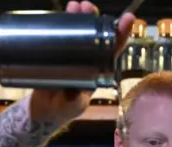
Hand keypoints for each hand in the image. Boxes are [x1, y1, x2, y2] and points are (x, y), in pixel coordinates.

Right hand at [29, 1, 135, 122]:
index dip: (121, 34)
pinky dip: (63, 22)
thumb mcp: (73, 105)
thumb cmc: (64, 109)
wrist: (44, 110)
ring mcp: (74, 54)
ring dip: (80, 16)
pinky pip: (63, 34)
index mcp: (99, 70)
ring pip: (81, 31)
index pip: (113, 50)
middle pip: (96, 34)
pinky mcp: (57, 52)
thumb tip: (75, 91)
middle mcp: (89, 58)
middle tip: (88, 6)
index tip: (127, 19)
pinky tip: (64, 11)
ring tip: (76, 5)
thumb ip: (75, 99)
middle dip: (95, 19)